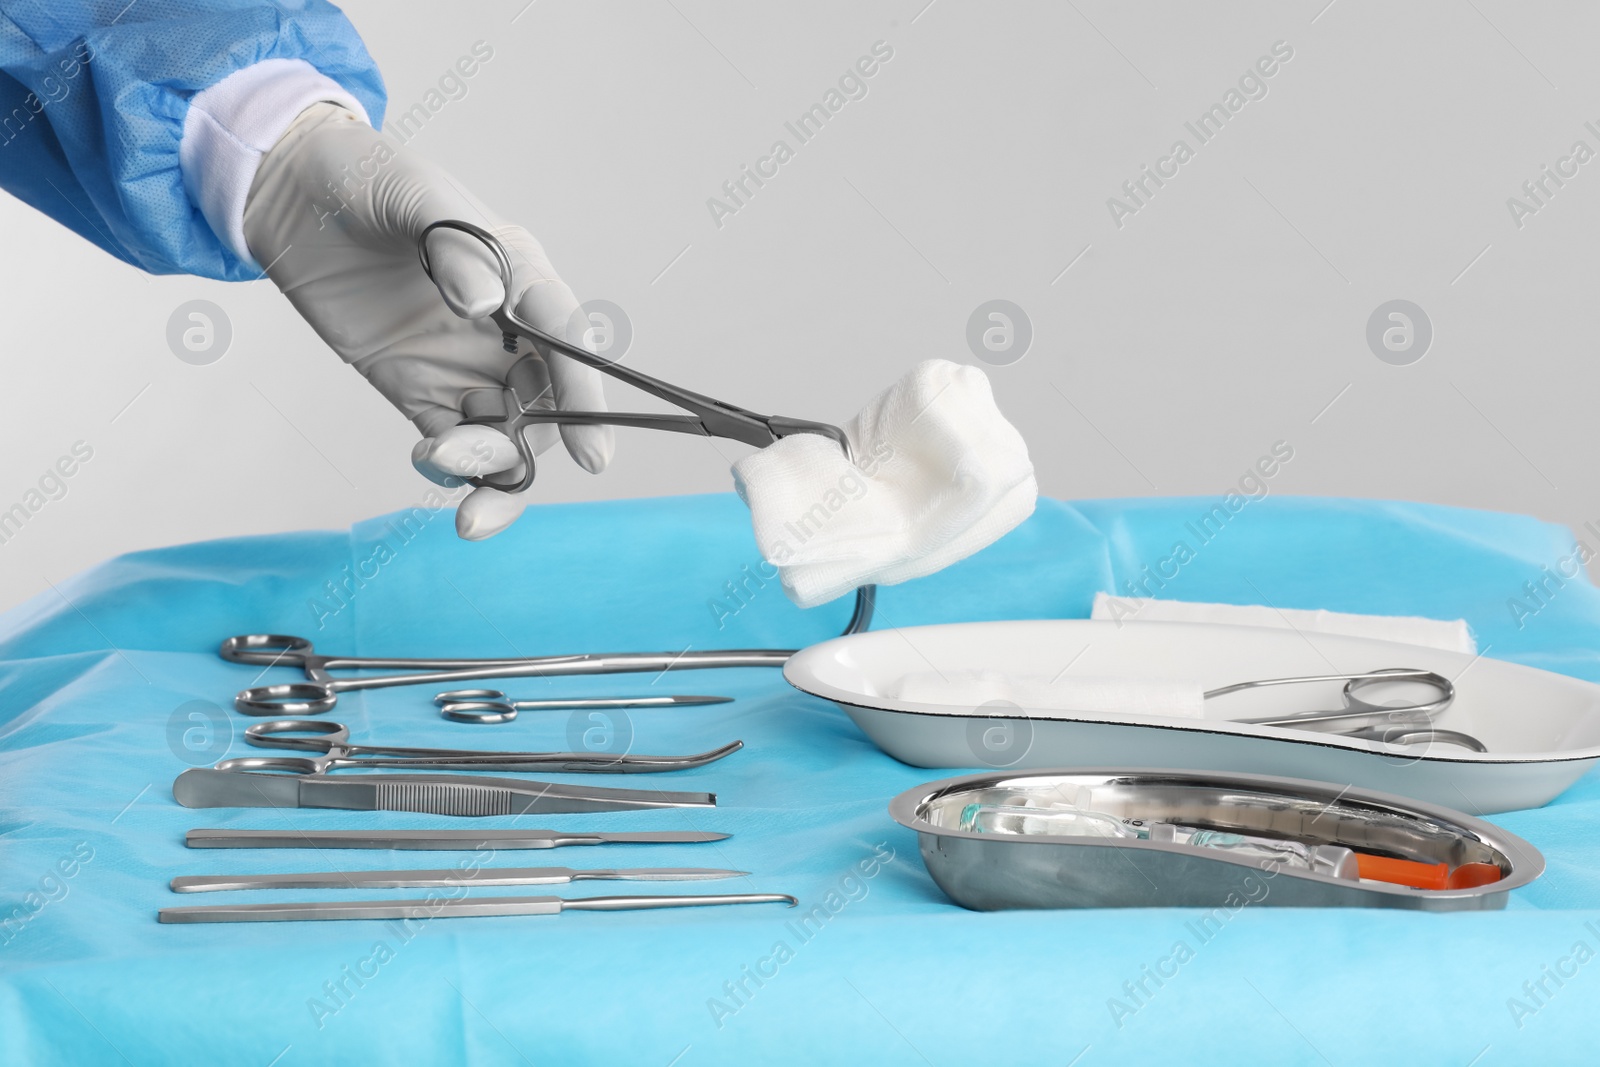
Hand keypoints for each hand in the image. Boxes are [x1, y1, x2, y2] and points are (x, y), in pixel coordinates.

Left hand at [241, 102, 613, 538]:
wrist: (292, 195)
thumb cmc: (367, 180)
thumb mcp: (413, 193)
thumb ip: (455, 246)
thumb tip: (486, 303)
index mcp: (520, 276)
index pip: (566, 341)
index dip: (584, 396)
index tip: (593, 454)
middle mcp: (506, 329)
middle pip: (546, 405)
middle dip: (530, 446)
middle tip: (483, 467)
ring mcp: (464, 364)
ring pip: (504, 434)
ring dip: (488, 465)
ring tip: (439, 461)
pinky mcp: (419, 389)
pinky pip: (452, 442)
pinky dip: (450, 465)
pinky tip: (426, 459)